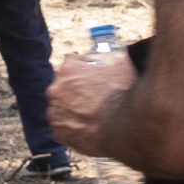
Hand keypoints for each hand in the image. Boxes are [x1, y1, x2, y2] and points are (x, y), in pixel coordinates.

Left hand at [45, 41, 137, 155]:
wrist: (123, 128)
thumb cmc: (124, 96)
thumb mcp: (126, 67)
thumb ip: (122, 56)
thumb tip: (128, 52)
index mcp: (69, 70)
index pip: (72, 62)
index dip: (85, 66)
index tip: (94, 73)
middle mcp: (56, 89)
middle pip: (64, 85)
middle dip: (76, 88)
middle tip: (94, 96)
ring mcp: (55, 111)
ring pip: (62, 106)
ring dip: (72, 108)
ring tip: (92, 114)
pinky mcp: (58, 131)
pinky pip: (63, 127)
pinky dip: (72, 127)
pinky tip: (87, 128)